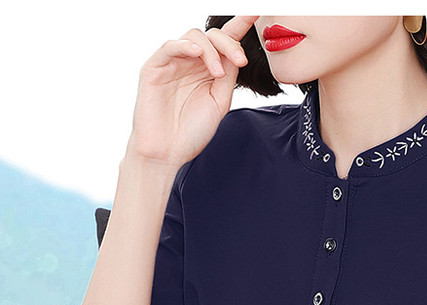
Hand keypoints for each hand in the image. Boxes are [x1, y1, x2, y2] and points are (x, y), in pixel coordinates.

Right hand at [127, 15, 259, 168]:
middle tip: (240, 62)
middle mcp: (190, 63)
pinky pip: (171, 46)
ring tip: (217, 75)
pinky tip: (199, 54)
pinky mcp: (154, 68)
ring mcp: (172, 63)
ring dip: (212, 51)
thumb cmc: (191, 132)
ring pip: (195, 37)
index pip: (225, 42)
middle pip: (213, 35)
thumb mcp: (219, 102)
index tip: (256, 13)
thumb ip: (228, 77)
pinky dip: (186, 46)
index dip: (240, 25)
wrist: (167, 153)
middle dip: (230, 44)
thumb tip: (236, 54)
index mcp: (207, 70)